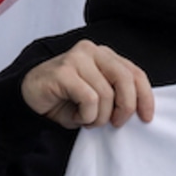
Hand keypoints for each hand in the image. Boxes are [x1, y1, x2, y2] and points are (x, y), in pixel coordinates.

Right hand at [21, 40, 155, 129]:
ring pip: (106, 94)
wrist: (29, 99)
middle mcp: (92, 51)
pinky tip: (76, 117)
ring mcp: (77, 58)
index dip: (145, 96)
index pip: (135, 72)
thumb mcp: (97, 98)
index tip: (146, 117)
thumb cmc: (64, 100)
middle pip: (125, 79)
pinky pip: (89, 99)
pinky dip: (86, 115)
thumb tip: (138, 109)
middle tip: (116, 124)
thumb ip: (116, 95)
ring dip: (99, 117)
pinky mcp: (64, 71)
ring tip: (87, 120)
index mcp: (104, 55)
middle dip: (125, 107)